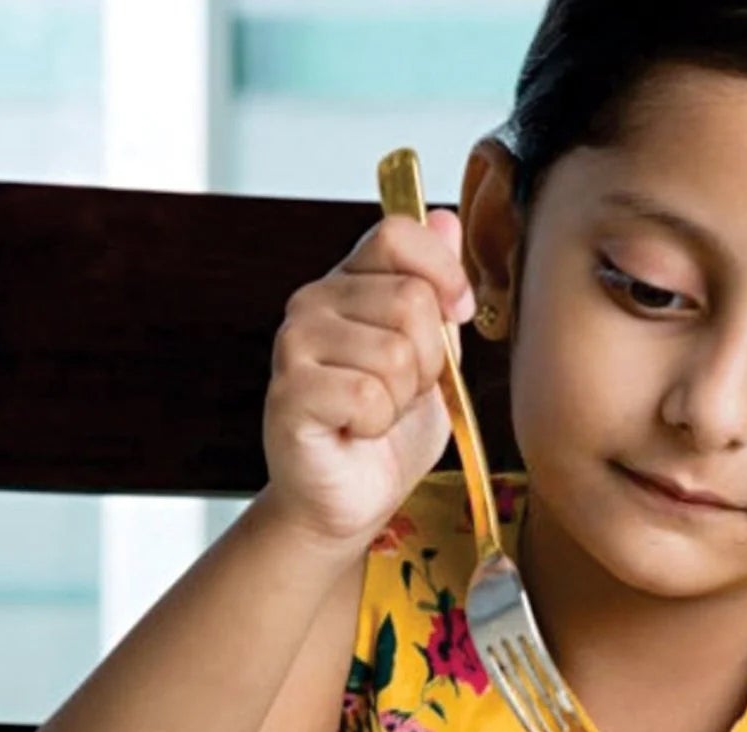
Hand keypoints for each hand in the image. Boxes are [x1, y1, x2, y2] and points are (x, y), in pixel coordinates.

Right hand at [260, 210, 474, 551]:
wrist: (351, 499)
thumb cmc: (388, 434)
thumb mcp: (433, 358)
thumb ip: (437, 294)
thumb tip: (444, 218)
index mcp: (350, 282)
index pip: (397, 233)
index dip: (443, 273)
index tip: (458, 314)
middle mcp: (314, 302)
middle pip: (410, 300)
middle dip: (429, 361)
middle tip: (402, 393)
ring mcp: (295, 344)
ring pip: (394, 352)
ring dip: (402, 399)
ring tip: (377, 415)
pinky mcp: (289, 392)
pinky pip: (366, 394)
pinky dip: (377, 424)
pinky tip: (355, 431)